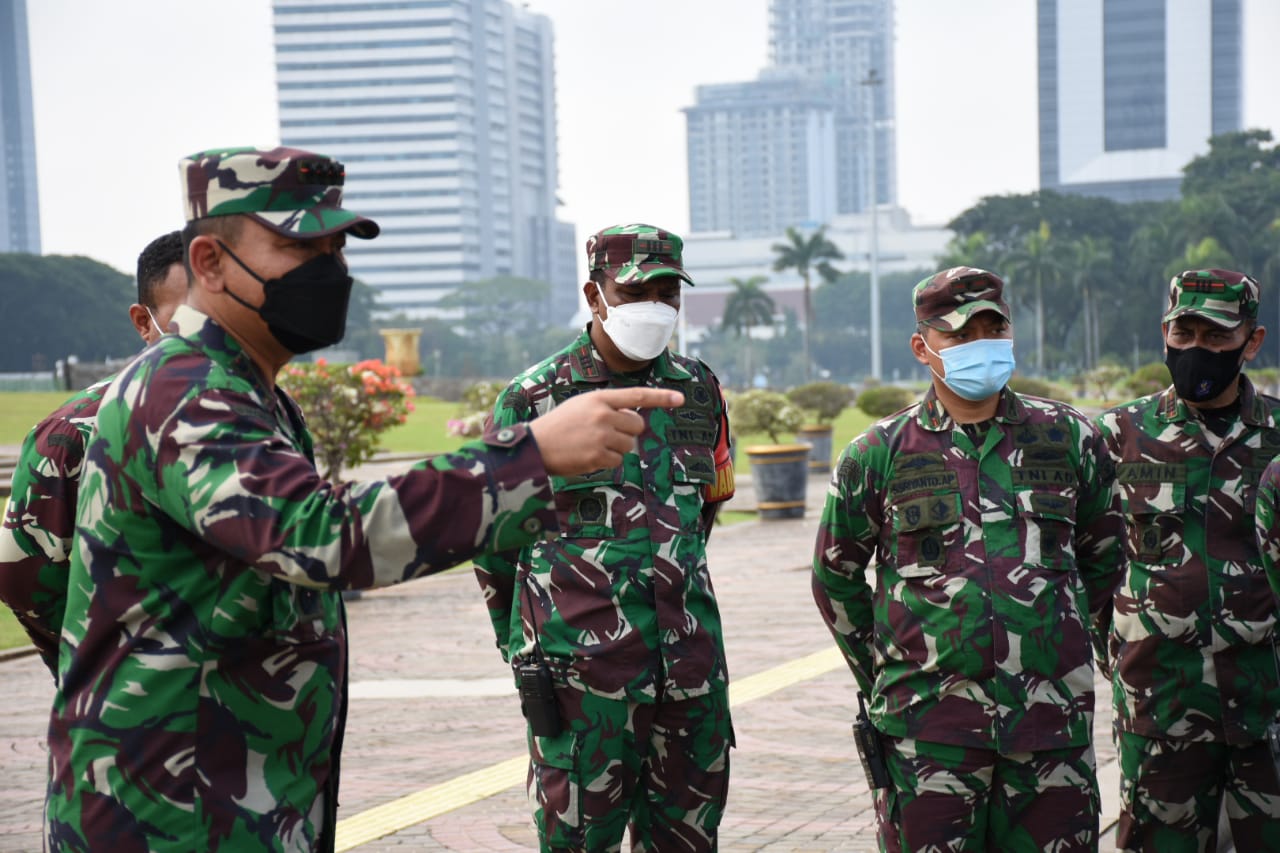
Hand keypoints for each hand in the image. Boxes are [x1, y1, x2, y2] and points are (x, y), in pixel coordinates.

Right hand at [529, 387, 683, 474]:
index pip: (637, 395)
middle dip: (628, 432)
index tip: (680, 398)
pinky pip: (618, 461)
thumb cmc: (559, 425)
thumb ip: (607, 407)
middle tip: (607, 434)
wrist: (535, 445)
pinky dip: (607, 461)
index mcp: (599, 398)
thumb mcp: (582, 405)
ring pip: (629, 445)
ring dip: (616, 448)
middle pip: (637, 425)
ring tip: (592, 445)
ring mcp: (601, 436)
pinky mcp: (597, 456)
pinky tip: (589, 456)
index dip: (661, 397)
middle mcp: (603, 415)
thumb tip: (633, 418)